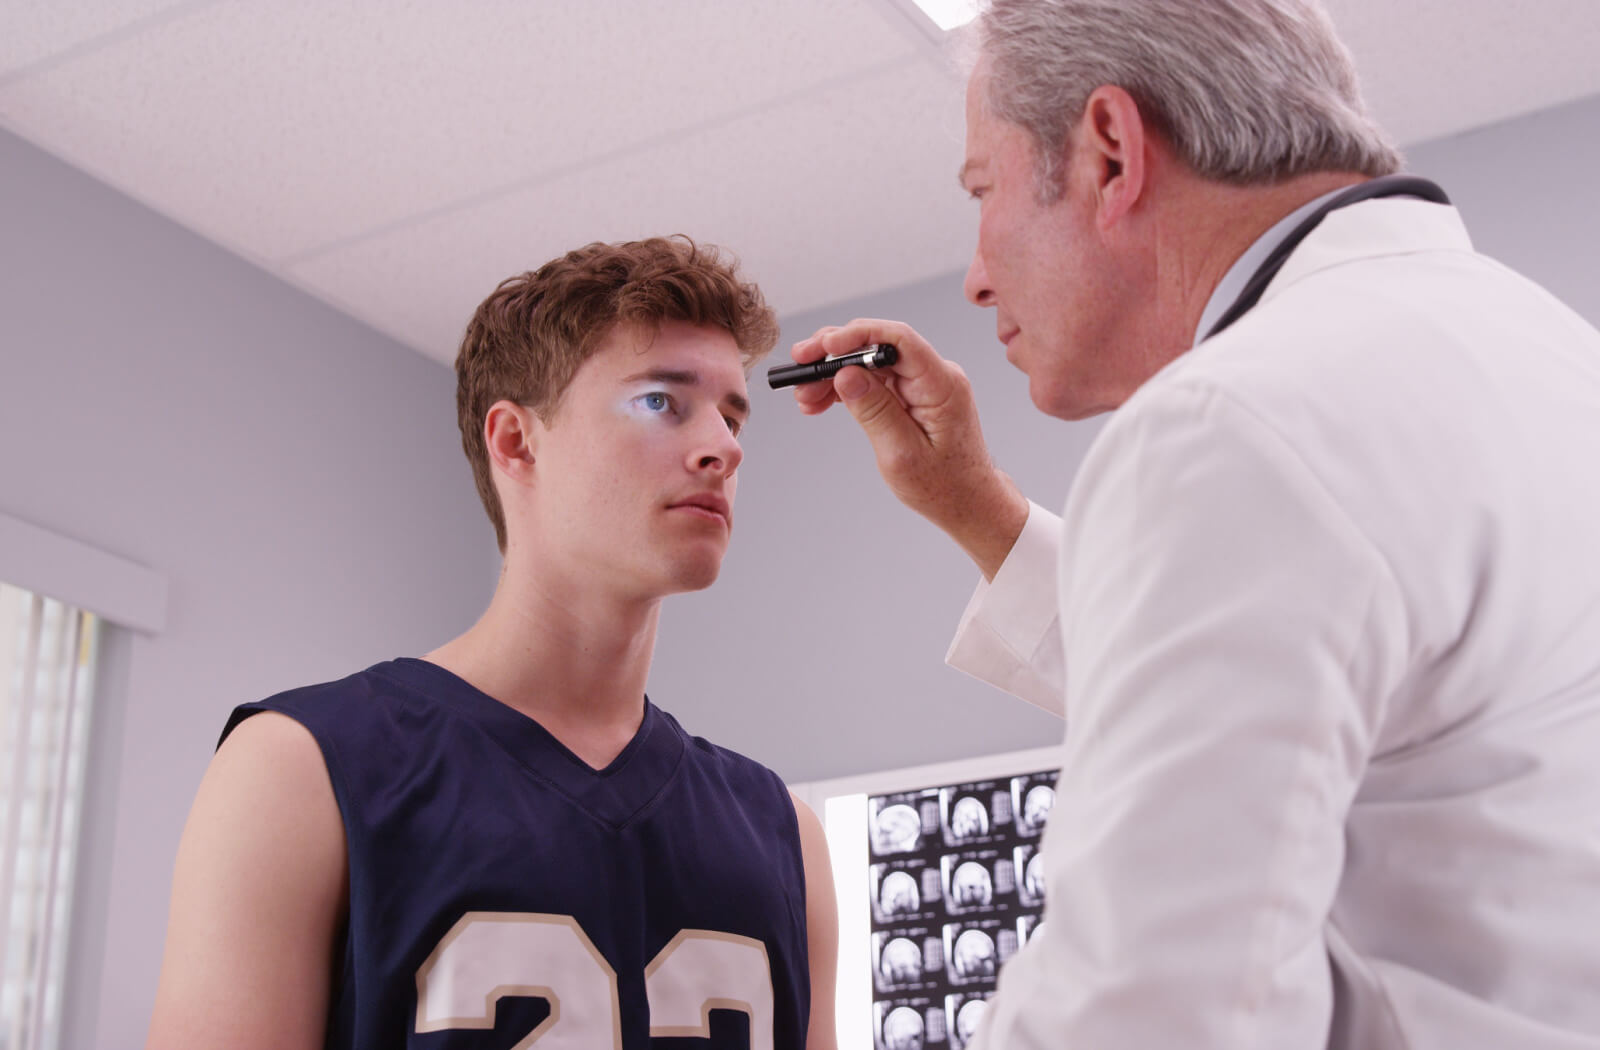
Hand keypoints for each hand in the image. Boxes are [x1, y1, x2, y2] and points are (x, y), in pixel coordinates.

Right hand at [789, 319, 1028, 578]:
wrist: (967, 502)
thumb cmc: (943, 486)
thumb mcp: (902, 455)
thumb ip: (875, 411)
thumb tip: (846, 375)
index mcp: (941, 385)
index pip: (899, 340)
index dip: (858, 335)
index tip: (824, 347)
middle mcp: (934, 375)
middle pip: (878, 345)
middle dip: (834, 353)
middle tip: (799, 366)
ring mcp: (922, 383)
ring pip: (869, 362)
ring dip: (833, 373)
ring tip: (804, 396)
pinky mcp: (911, 393)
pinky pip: (873, 379)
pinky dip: (845, 387)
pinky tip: (820, 401)